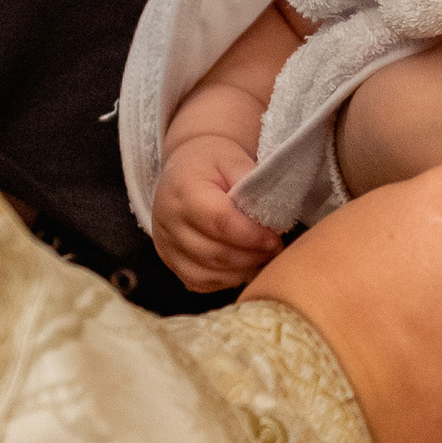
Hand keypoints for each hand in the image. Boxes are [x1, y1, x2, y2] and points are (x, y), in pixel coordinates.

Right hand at [153, 136, 282, 291]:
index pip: (219, 222)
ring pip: (207, 274)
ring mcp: (165, 246)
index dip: (251, 235)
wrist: (183, 169)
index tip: (275, 238)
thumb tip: (270, 216)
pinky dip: (225, 280)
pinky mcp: (170, 262)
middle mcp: (168, 221)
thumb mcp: (232, 159)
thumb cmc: (211, 163)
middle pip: (214, 253)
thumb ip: (251, 183)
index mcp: (183, 191)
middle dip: (251, 256)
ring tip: (263, 258)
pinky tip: (243, 266)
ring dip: (241, 271)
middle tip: (275, 250)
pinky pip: (199, 283)